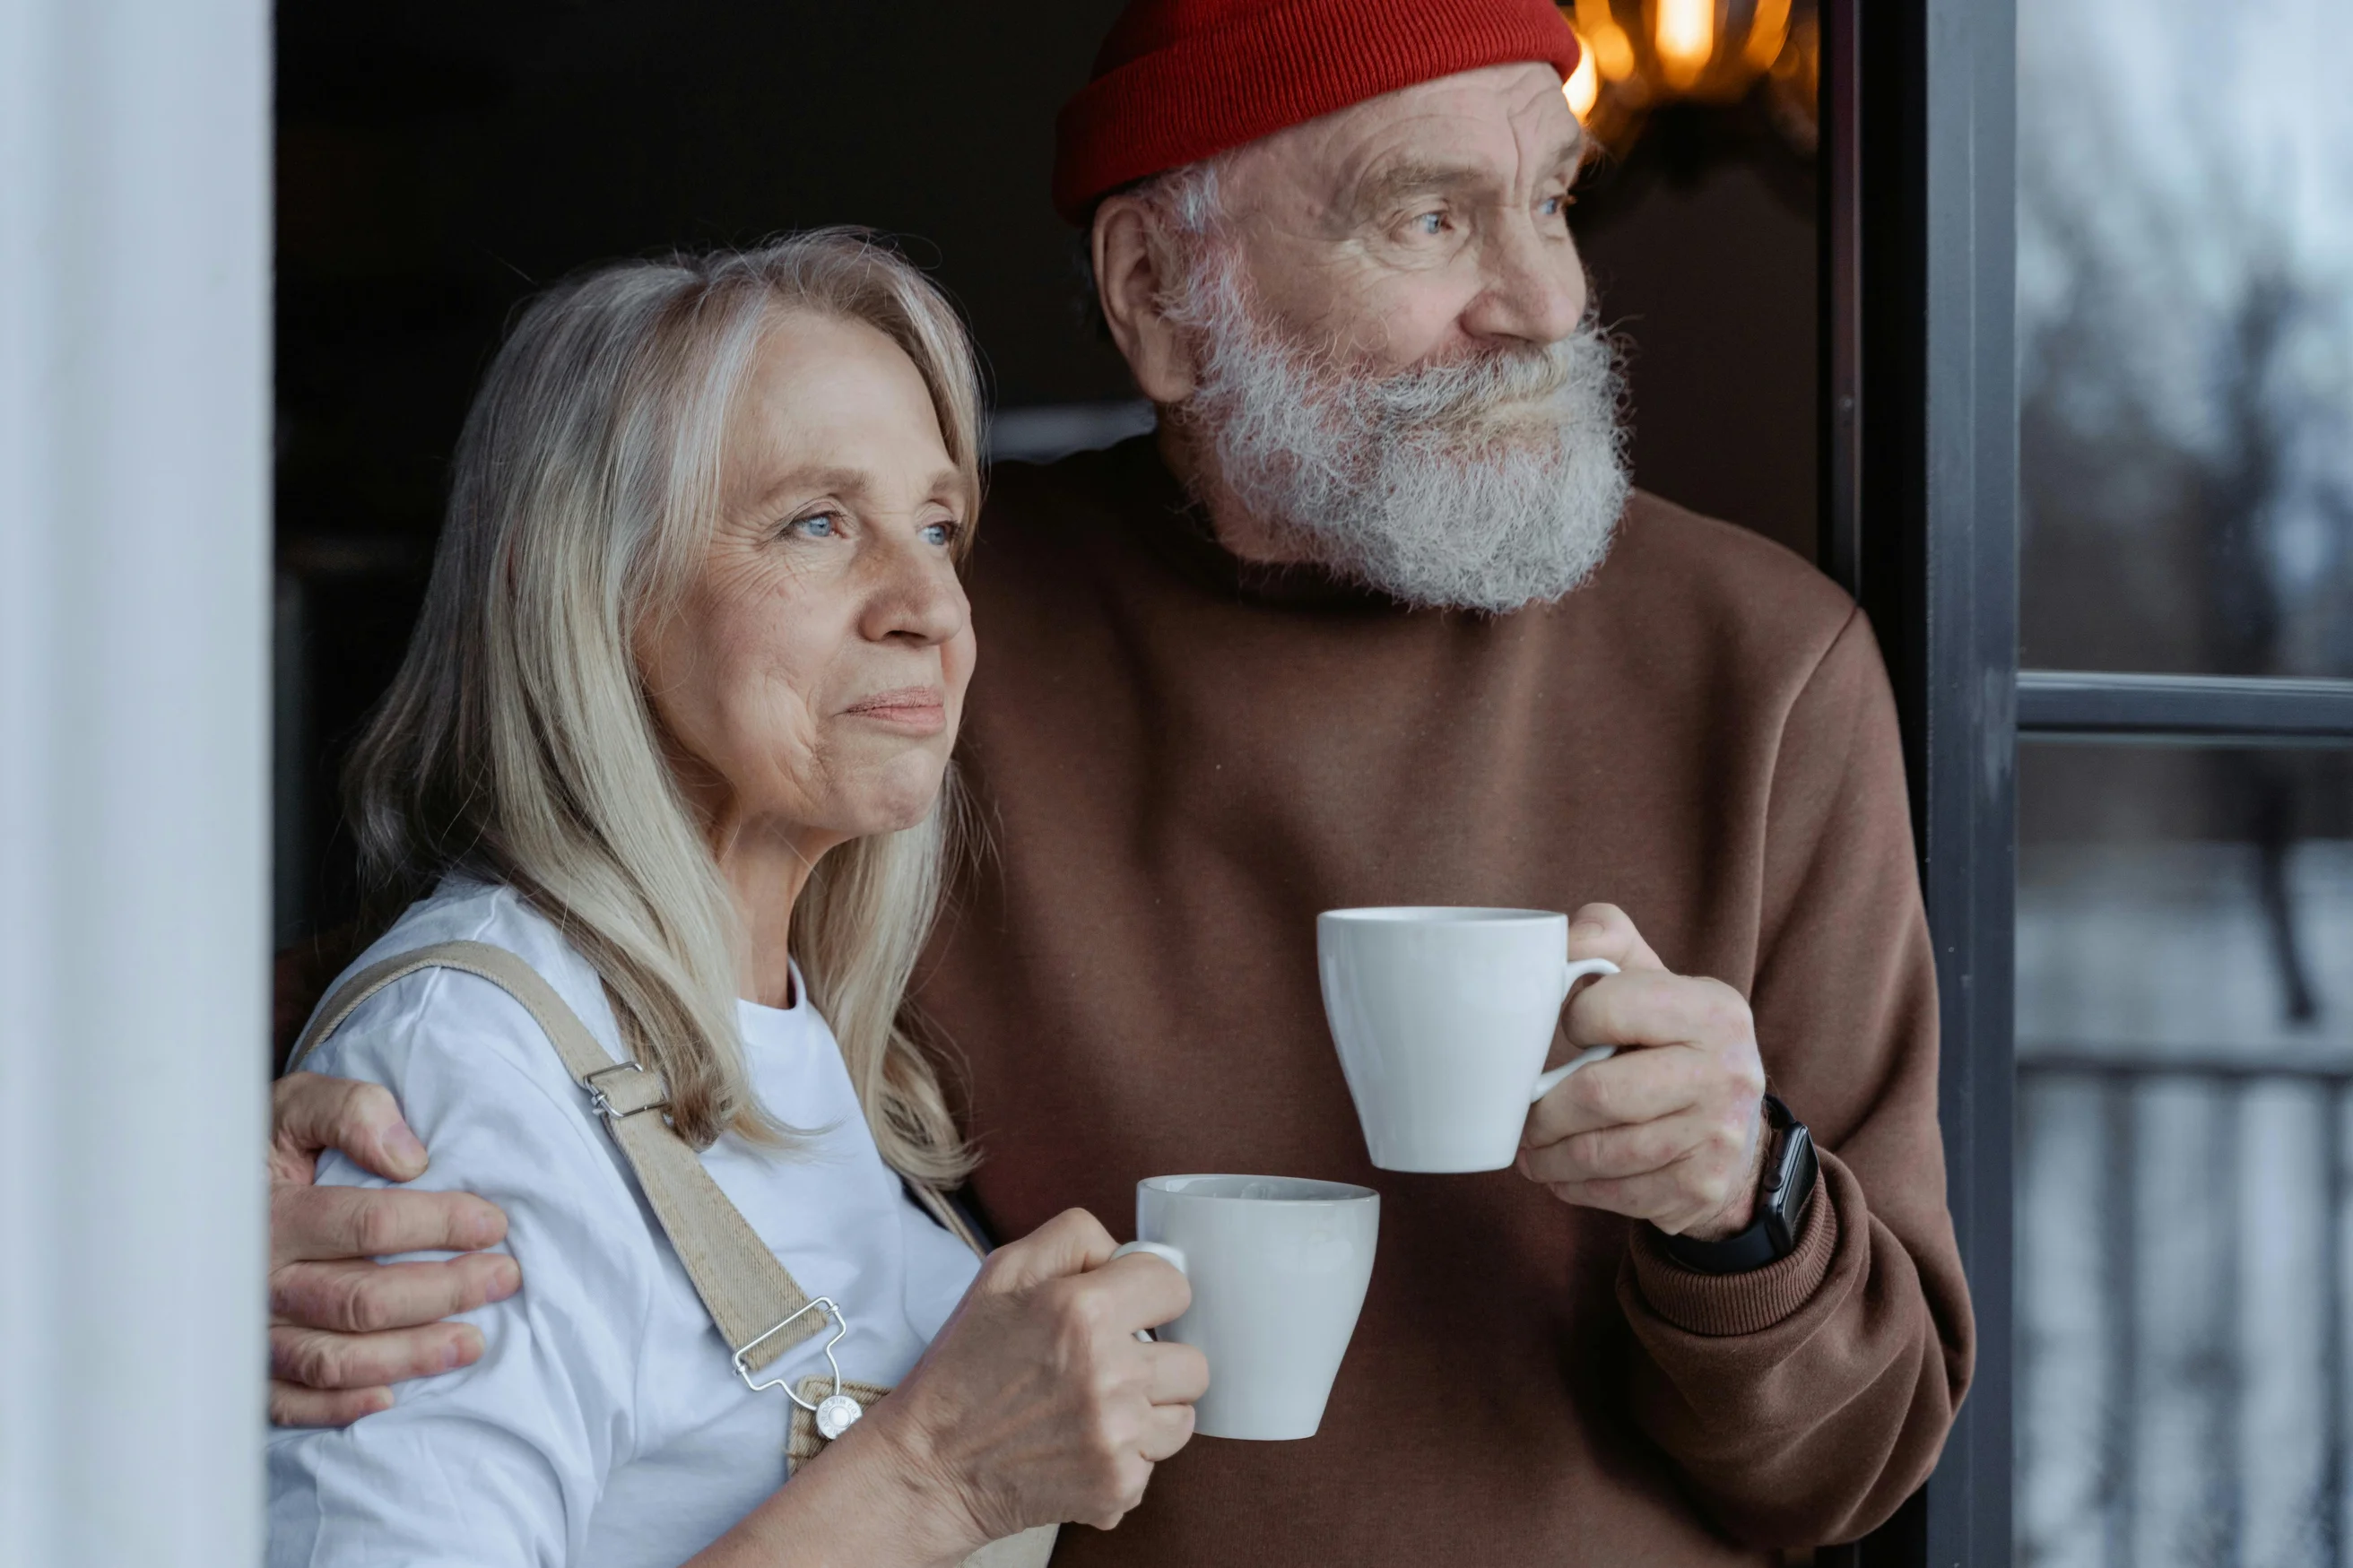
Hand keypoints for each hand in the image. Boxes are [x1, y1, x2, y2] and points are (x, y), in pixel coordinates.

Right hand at [268, 1072, 519, 1425]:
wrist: (184, 1195)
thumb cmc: (262, 1150)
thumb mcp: (296, 1107)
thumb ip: (350, 1113)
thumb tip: (408, 1158)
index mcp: (270, 1212)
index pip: (368, 1224)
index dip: (440, 1224)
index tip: (494, 1224)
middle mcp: (254, 1279)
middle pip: (360, 1298)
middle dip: (444, 1290)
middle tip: (503, 1277)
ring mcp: (245, 1330)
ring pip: (332, 1359)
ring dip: (409, 1356)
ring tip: (472, 1342)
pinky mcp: (242, 1367)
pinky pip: (286, 1403)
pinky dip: (337, 1407)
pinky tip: (390, 1398)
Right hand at [855, 1208, 1206, 1549]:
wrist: (932, 1466)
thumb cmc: (965, 1365)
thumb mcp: (1002, 1273)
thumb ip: (1074, 1238)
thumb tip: (1127, 1252)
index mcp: (1085, 1310)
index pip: (1175, 1286)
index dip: (1149, 1295)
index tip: (1125, 1311)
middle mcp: (1111, 1373)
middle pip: (1193, 1360)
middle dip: (1156, 1361)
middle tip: (1108, 1367)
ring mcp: (1118, 1436)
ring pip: (1184, 1416)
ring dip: (1149, 1412)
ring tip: (1095, 1409)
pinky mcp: (1118, 1486)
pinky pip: (1155, 1463)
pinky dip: (1126, 1458)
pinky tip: (1081, 1448)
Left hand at [1517, 904, 1768, 1240]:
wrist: (1734, 1125)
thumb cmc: (1670, 1039)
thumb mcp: (1651, 977)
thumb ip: (1604, 939)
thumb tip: (1552, 942)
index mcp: (1713, 1009)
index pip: (1608, 1009)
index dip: (1572, 1019)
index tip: (1564, 1030)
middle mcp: (1727, 1072)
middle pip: (1599, 1094)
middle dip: (1544, 1111)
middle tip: (1523, 1116)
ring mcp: (1719, 1136)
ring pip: (1603, 1153)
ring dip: (1549, 1156)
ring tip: (1530, 1149)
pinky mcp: (1702, 1188)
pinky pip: (1619, 1194)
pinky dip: (1577, 1188)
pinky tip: (1563, 1175)